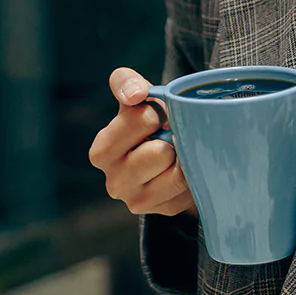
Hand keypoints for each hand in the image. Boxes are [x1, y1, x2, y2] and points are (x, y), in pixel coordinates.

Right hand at [89, 68, 195, 216]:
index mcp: (101, 152)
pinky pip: (192, 189)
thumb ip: (125, 83)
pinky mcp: (165, 211)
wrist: (165, 147)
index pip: (140, 121)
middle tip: (168, 136)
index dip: (155, 113)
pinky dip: (193, 173)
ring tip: (176, 151)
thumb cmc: (147, 120)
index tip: (154, 116)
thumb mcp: (134, 96)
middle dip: (171, 138)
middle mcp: (114, 184)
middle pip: (161, 152)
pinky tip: (183, 167)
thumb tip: (136, 94)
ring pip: (179, 174)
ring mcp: (139, 202)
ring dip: (184, 156)